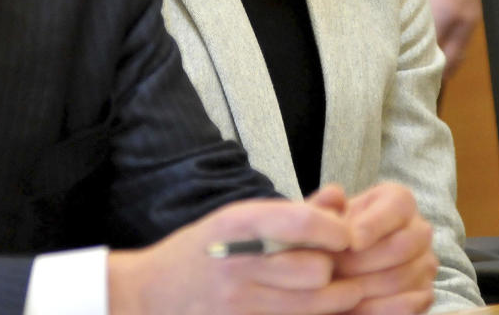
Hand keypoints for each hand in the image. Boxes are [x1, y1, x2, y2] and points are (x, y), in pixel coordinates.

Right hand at [107, 193, 362, 314]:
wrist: (154, 292)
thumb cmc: (202, 251)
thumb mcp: (236, 220)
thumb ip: (291, 213)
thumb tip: (340, 195)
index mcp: (235, 224)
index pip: (299, 222)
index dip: (333, 229)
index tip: (345, 233)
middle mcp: (238, 263)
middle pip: (315, 269)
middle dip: (334, 268)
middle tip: (339, 265)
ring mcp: (240, 303)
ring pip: (313, 305)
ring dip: (336, 299)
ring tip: (342, 290)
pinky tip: (313, 308)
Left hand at [334, 182, 436, 314]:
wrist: (341, 261)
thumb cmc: (335, 232)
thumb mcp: (326, 214)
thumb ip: (326, 204)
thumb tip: (335, 194)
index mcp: (398, 200)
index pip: (397, 207)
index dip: (374, 225)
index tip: (351, 242)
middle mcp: (419, 229)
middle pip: (401, 246)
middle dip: (364, 260)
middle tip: (335, 268)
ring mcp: (425, 263)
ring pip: (402, 277)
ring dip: (366, 284)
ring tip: (338, 285)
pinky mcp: (425, 293)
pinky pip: (408, 305)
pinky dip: (378, 307)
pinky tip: (353, 305)